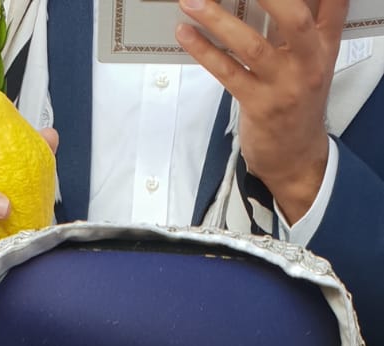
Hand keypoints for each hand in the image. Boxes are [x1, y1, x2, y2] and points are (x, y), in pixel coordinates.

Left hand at [176, 0, 344, 222]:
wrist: (295, 157)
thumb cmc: (297, 100)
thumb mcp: (312, 59)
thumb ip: (303, 25)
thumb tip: (273, 3)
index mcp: (324, 44)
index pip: (333, 4)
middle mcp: (309, 62)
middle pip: (295, 19)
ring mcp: (283, 86)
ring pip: (252, 46)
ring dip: (218, 20)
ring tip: (192, 0)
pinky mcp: (259, 105)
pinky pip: (228, 73)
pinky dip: (204, 51)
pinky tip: (185, 33)